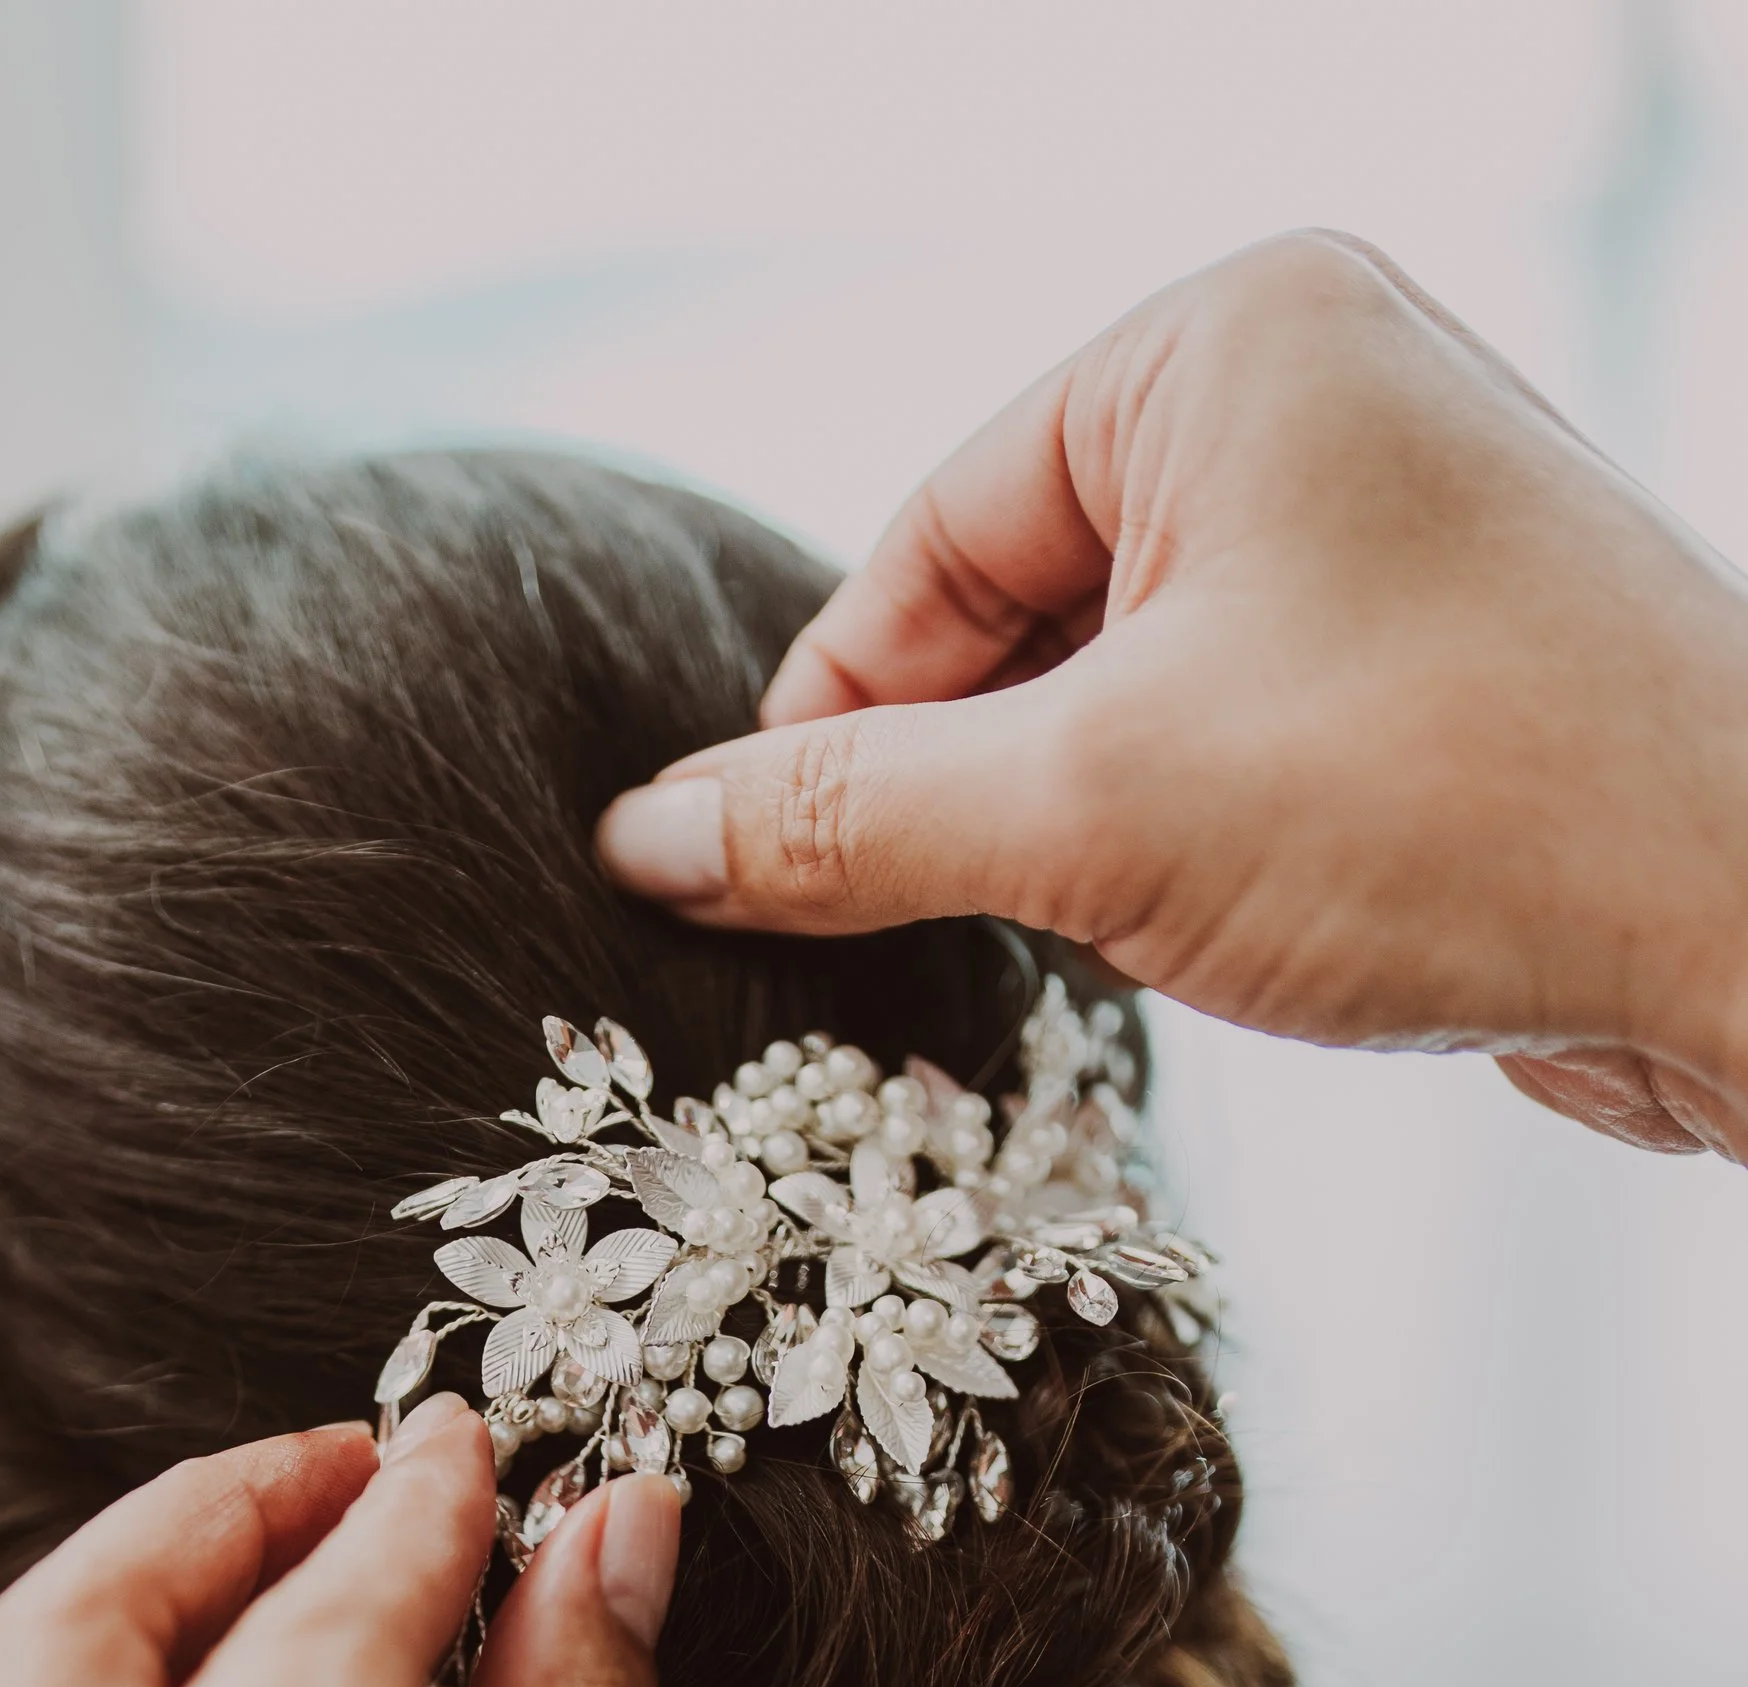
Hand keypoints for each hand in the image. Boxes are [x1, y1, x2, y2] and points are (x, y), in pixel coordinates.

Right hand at [597, 232, 1747, 1158]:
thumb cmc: (1453, 809)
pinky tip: (1210, 931)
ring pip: (1126, 689)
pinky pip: (1234, 737)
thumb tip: (649, 838)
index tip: (763, 869)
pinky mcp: (1444, 662)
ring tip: (1116, 929)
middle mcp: (1324, 395)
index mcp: (1229, 338)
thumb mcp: (1091, 815)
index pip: (935, 529)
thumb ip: (851, 820)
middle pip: (1024, 607)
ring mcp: (1397, 526)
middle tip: (931, 927)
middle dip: (977, 780)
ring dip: (1081, 830)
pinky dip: (1182, 844)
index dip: (839, 717)